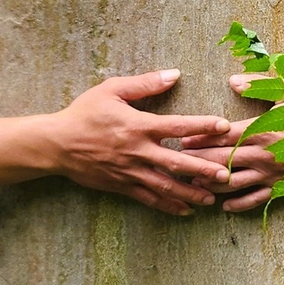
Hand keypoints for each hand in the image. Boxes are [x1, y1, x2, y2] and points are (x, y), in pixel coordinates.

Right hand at [48, 71, 234, 215]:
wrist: (56, 144)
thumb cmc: (84, 113)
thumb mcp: (112, 90)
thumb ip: (145, 83)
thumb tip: (174, 74)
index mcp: (137, 125)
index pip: (177, 126)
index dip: (202, 125)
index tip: (224, 127)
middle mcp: (137, 151)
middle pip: (177, 162)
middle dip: (204, 169)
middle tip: (227, 174)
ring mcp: (130, 171)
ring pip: (166, 186)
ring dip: (190, 193)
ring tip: (212, 198)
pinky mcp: (122, 186)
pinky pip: (149, 198)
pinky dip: (168, 206)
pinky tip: (185, 210)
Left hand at [176, 74, 283, 213]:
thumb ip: (262, 83)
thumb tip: (233, 80)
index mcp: (261, 130)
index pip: (222, 136)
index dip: (200, 138)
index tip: (182, 140)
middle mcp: (261, 155)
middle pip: (220, 160)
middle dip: (197, 162)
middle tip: (176, 163)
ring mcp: (269, 174)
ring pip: (232, 184)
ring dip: (210, 185)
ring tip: (191, 186)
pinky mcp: (280, 188)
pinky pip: (255, 200)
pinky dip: (238, 205)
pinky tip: (224, 207)